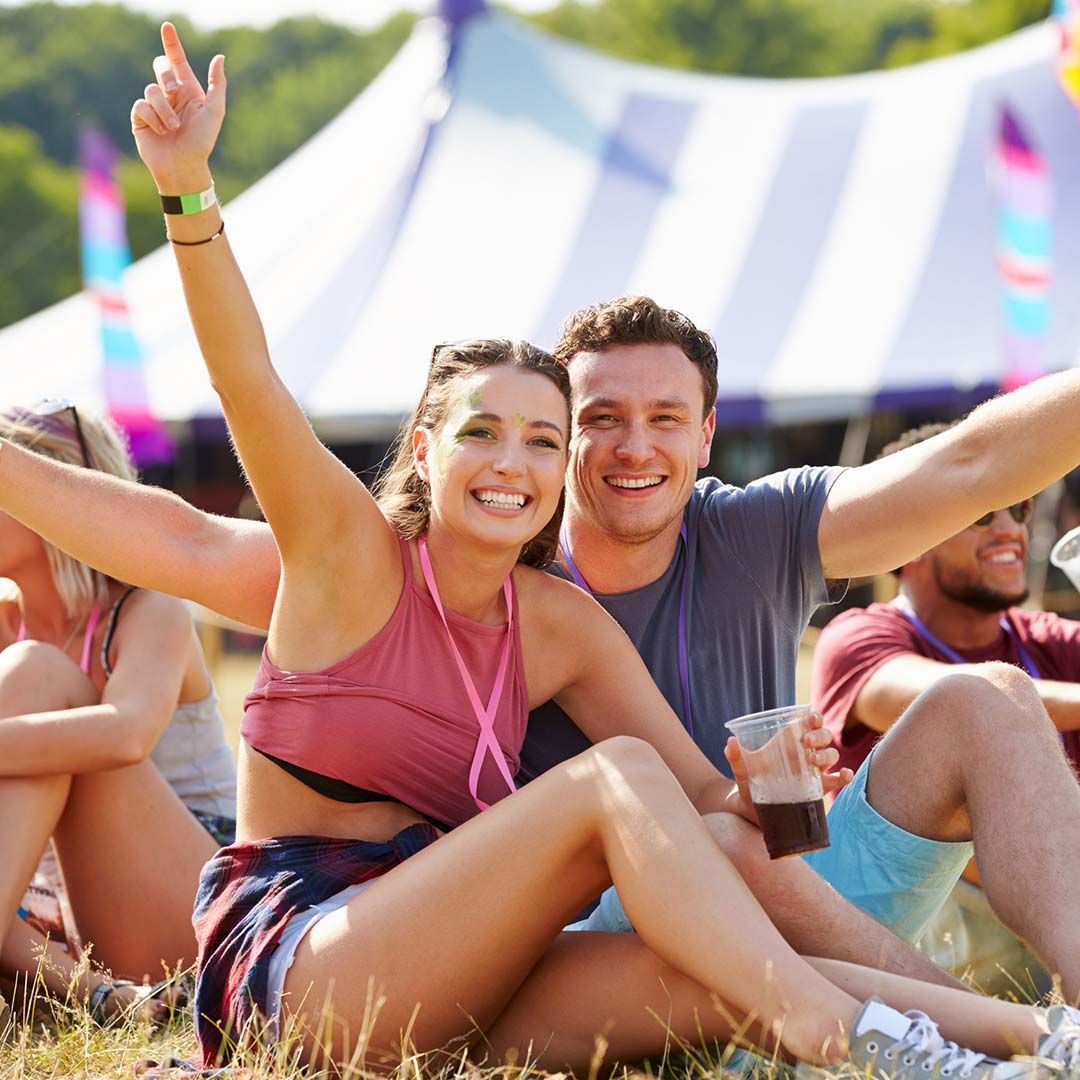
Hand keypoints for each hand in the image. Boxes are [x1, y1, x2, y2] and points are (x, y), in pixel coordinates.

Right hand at [130, 22, 225, 191]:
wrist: (183, 167)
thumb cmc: (202, 142)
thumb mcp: (214, 112)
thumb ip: (217, 84)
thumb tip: (220, 57)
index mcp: (188, 92)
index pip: (177, 62)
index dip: (172, 43)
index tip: (167, 26)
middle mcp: (170, 96)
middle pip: (160, 68)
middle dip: (167, 78)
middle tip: (174, 92)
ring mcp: (154, 106)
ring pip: (151, 90)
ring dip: (164, 110)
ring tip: (173, 128)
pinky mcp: (140, 118)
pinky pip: (141, 106)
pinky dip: (153, 118)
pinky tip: (161, 132)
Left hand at [723, 715, 852, 824]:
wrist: (752, 810)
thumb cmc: (750, 784)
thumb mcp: (742, 770)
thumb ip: (736, 757)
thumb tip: (730, 743)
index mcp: (789, 742)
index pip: (808, 723)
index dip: (814, 717)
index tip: (810, 717)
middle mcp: (804, 753)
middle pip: (824, 737)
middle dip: (819, 735)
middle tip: (806, 742)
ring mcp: (813, 771)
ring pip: (831, 756)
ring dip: (826, 754)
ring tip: (812, 760)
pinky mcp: (818, 789)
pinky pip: (837, 780)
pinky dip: (844, 776)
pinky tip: (844, 775)